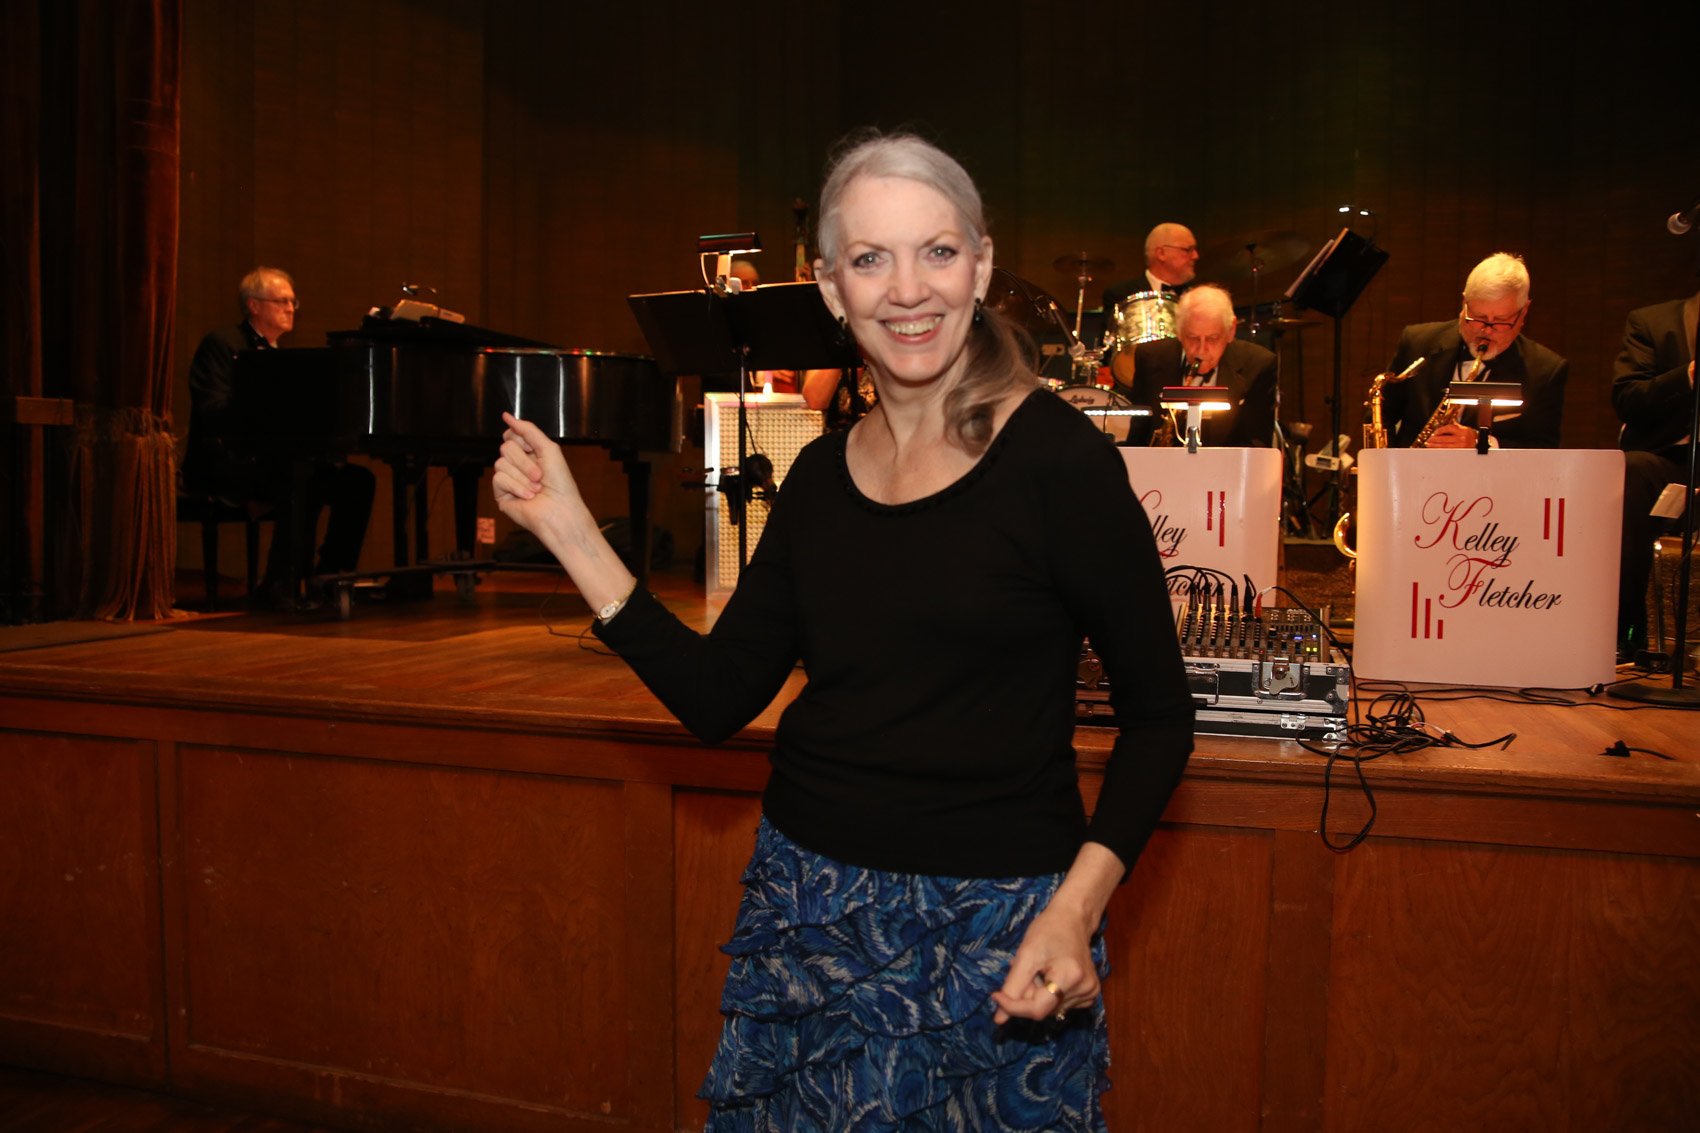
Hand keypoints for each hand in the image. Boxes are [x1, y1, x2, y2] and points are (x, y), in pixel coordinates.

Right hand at [492, 412, 585, 534]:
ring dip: (523, 476)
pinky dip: (516, 486)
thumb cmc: (560, 483)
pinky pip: (498, 479)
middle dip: (525, 461)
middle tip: (540, 475)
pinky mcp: (501, 494)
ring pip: (500, 463)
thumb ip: (527, 430)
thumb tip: (506, 416)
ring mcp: (508, 479)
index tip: (534, 450)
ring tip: (536, 488)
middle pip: (505, 447)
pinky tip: (528, 496)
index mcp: (528, 453)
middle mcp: (517, 465)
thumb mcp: (548, 448)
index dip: (521, 440)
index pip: (511, 435)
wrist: (561, 510)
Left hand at [989, 902, 1099, 1025]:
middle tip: (1024, 970)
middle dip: (1027, 994)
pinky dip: (1049, 994)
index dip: (1013, 1007)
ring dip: (1037, 994)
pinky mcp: (1090, 994)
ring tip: (1039, 969)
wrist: (1073, 919)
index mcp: (1071, 977)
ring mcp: (1090, 993)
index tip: (995, 996)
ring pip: (1050, 1009)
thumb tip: (999, 1020)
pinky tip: (1050, 975)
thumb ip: (1013, 988)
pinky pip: (1060, 1004)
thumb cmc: (1048, 931)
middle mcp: (1086, 990)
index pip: (1037, 1009)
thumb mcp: (1025, 955)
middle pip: (1044, 1009)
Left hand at [1423, 421, 1477, 448]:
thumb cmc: (1472, 437)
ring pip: (1445, 446)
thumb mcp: (1465, 429)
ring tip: (1429, 445)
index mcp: (1463, 430)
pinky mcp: (1460, 452)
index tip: (1435, 432)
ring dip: (1435, 445)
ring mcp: (1461, 446)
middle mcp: (1462, 438)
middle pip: (1445, 438)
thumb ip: (1455, 427)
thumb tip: (1443, 428)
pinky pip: (1448, 451)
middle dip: (1435, 439)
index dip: (1440, 430)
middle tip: (1429, 439)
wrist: (1480, 445)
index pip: (1449, 428)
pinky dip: (1441, 450)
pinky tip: (1436, 450)